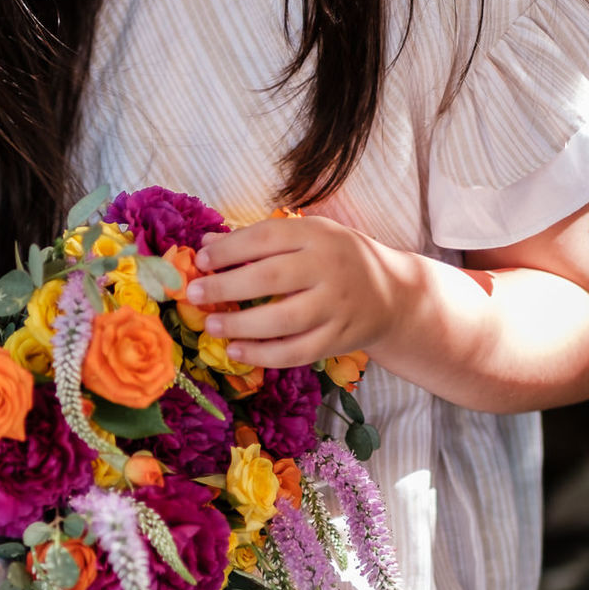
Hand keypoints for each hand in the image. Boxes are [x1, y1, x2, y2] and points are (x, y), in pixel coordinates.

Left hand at [186, 215, 397, 369]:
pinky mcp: (340, 338)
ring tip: (210, 326)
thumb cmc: (339, 259)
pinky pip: (297, 352)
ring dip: (240, 325)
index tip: (199, 260)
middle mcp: (330, 268)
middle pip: (271, 277)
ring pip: (283, 320)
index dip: (228, 249)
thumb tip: (206, 244)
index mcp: (318, 234)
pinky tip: (237, 351)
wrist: (395, 293)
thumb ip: (260, 239)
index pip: (266, 237)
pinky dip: (263, 355)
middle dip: (225, 286)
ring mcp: (337, 306)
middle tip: (193, 294)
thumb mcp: (308, 236)